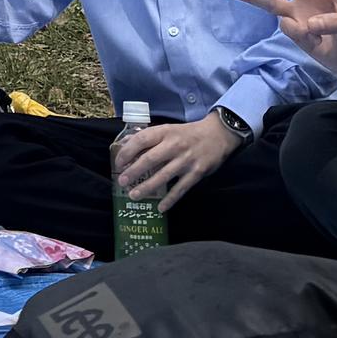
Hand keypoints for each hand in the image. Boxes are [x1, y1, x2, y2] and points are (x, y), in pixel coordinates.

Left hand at [113, 116, 239, 210]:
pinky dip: (170, 199)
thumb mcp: (168, 130)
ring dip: (147, 187)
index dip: (128, 150)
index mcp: (165, 132)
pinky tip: (160, 208)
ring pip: (164, 175)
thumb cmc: (187, 134)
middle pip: (150, 159)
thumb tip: (124, 144)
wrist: (218, 135)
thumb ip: (149, 138)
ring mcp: (186, 160)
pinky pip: (181, 188)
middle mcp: (175, 145)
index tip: (118, 162)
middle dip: (134, 171)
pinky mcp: (197, 173)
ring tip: (134, 196)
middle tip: (122, 181)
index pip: (142, 139)